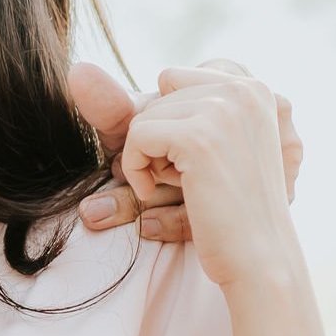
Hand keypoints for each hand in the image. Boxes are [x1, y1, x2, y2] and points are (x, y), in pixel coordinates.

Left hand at [119, 66, 305, 287]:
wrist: (259, 265)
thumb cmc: (220, 210)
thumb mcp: (185, 148)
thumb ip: (128, 108)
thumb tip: (76, 70)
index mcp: (252, 88)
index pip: (172, 79)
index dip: (169, 122)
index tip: (194, 159)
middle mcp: (245, 89)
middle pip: (158, 93)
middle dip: (160, 139)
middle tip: (189, 177)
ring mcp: (226, 109)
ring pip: (144, 116)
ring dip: (151, 159)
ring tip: (186, 188)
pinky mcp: (201, 136)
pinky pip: (137, 137)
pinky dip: (137, 170)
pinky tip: (157, 200)